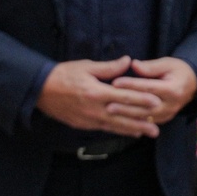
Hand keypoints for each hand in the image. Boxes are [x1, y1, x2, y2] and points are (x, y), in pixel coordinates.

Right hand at [36, 57, 162, 135]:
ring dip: (132, 130)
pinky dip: (118, 131)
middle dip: (141, 122)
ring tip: (147, 134)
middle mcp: (94, 108)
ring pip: (115, 126)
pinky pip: (105, 129)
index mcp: (96, 92)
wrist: (40, 90)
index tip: (156, 102)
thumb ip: (109, 67)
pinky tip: (129, 132)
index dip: (141, 100)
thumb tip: (127, 61)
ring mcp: (88, 119)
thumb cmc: (63, 74)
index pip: (123, 96)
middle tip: (157, 128)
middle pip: (122, 116)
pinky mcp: (83, 124)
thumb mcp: (86, 66)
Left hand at [110, 57, 196, 129]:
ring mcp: (168, 115)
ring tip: (110, 112)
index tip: (115, 82)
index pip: (148, 87)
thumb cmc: (178, 71)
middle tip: (107, 103)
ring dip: (126, 115)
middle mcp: (171, 105)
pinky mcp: (163, 120)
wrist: (193, 85)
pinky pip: (146, 123)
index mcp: (173, 89)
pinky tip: (119, 120)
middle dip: (125, 105)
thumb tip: (133, 65)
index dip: (131, 85)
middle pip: (144, 106)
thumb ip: (150, 66)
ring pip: (144, 117)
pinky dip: (132, 122)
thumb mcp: (167, 63)